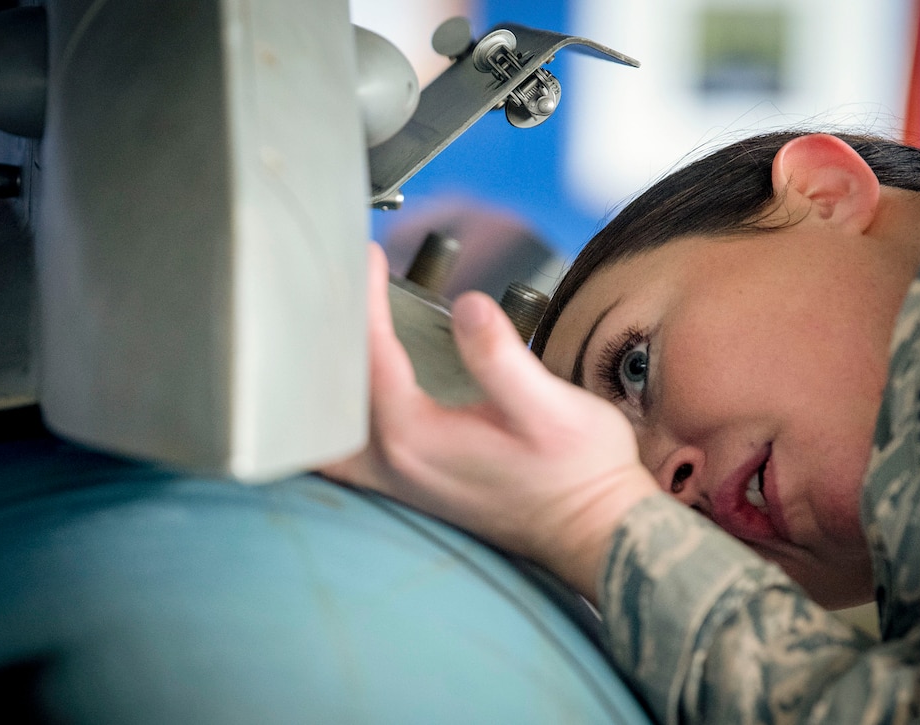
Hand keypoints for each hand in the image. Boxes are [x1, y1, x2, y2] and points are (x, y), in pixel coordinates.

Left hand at [321, 244, 657, 600]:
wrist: (595, 529)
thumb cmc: (580, 472)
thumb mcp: (551, 409)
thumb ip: (500, 358)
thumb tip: (468, 306)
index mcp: (416, 437)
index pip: (370, 356)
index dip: (365, 300)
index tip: (367, 255)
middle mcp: (394, 464)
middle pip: (331, 392)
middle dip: (332, 333)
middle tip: (342, 284)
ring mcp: (398, 481)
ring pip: (330, 427)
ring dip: (324, 380)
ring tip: (335, 330)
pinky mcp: (411, 486)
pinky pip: (347, 448)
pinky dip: (335, 414)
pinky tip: (347, 392)